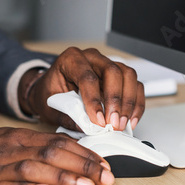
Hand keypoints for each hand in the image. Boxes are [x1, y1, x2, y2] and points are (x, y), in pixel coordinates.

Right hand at [0, 128, 113, 184]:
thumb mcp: (10, 145)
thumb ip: (37, 150)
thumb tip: (72, 157)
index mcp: (19, 137)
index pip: (58, 141)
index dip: (84, 153)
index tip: (104, 165)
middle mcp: (10, 149)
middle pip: (51, 152)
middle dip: (82, 165)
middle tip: (105, 178)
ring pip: (33, 169)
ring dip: (62, 177)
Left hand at [19, 47, 144, 130]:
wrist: (49, 90)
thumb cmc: (48, 93)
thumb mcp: (49, 106)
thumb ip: (67, 116)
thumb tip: (86, 127)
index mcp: (71, 59)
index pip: (87, 77)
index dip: (94, 100)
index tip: (97, 120)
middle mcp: (92, 58)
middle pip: (113, 72)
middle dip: (115, 100)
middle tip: (112, 123)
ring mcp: (107, 65)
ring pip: (128, 76)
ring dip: (128, 102)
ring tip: (122, 124)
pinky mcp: (119, 76)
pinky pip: (135, 86)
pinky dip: (136, 105)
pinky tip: (130, 120)